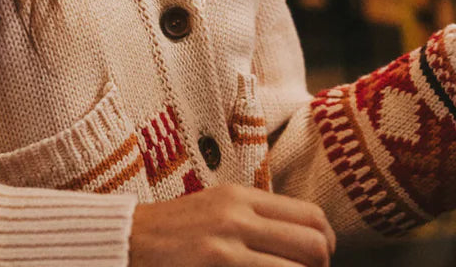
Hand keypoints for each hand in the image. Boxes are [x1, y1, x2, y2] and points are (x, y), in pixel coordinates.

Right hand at [129, 185, 334, 266]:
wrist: (129, 240)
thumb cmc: (174, 231)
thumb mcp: (216, 209)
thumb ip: (255, 217)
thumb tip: (303, 240)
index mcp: (241, 196)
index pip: (311, 216)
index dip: (326, 244)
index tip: (319, 261)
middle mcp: (238, 215)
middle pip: (314, 243)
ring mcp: (228, 242)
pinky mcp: (218, 264)